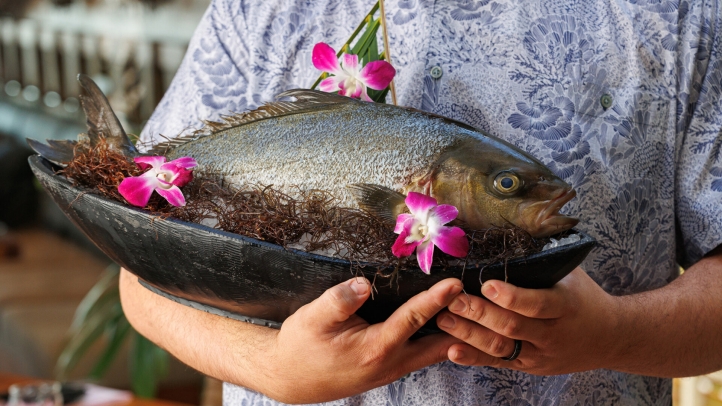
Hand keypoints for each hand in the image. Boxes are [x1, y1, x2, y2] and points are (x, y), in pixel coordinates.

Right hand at [260, 277, 462, 402]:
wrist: (289, 378)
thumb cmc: (300, 347)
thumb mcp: (312, 318)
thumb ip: (339, 300)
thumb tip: (364, 283)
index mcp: (374, 348)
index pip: (413, 319)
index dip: (436, 300)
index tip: (457, 284)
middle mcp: (390, 363)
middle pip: (438, 345)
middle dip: (461, 326)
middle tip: (481, 303)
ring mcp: (391, 370)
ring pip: (433, 354)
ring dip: (453, 335)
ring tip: (472, 312)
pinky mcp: (388, 370)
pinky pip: (422, 356)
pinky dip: (439, 341)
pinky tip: (445, 327)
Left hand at [435, 267, 619, 374]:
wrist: (609, 337)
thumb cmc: (583, 297)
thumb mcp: (571, 275)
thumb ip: (543, 259)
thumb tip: (513, 227)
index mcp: (565, 306)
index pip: (537, 303)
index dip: (511, 296)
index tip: (487, 284)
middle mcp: (552, 333)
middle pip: (512, 326)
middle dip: (479, 313)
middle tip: (452, 300)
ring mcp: (540, 353)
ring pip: (501, 348)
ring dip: (469, 335)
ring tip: (444, 320)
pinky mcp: (529, 365)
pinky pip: (498, 363)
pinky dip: (474, 357)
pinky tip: (452, 350)